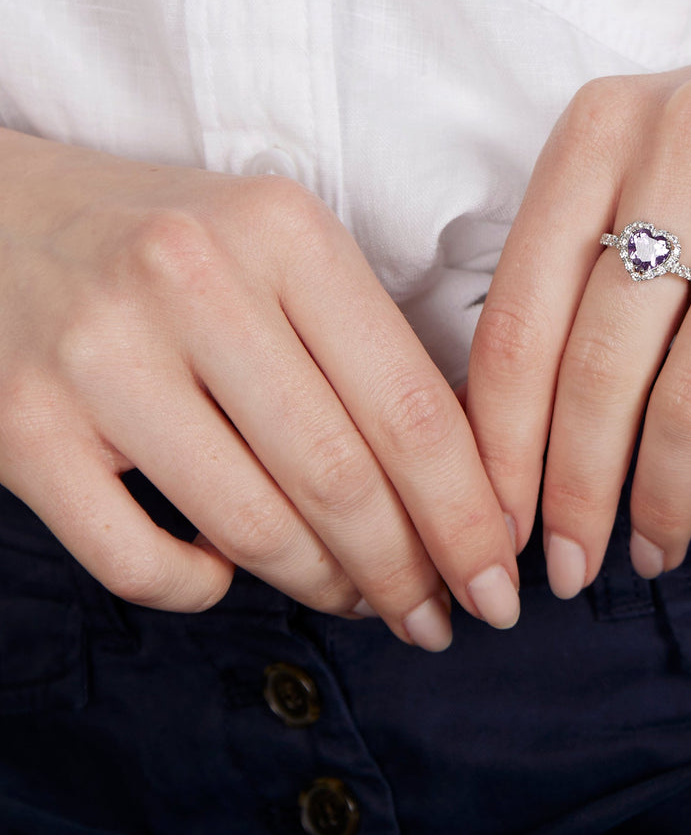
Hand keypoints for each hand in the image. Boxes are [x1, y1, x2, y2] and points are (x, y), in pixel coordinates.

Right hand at [0, 131, 519, 648]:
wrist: (4, 218)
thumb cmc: (175, 250)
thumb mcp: (284, 255)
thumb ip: (370, 349)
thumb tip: (458, 488)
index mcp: (283, 232)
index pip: (411, 406)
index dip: (468, 512)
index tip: (497, 574)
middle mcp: (191, 281)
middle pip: (341, 477)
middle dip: (408, 572)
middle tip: (438, 616)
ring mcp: (99, 355)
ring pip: (253, 527)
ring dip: (325, 586)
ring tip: (358, 598)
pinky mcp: (23, 426)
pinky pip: (140, 562)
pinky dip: (204, 588)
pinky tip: (228, 572)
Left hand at [468, 0, 690, 596]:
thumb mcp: (650, 158)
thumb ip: (576, 259)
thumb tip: (510, 427)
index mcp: (603, 126)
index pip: (517, 318)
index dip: (500, 445)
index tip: (495, 525)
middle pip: (597, 368)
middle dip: (573, 496)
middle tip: (568, 568)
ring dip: (665, 502)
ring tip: (654, 551)